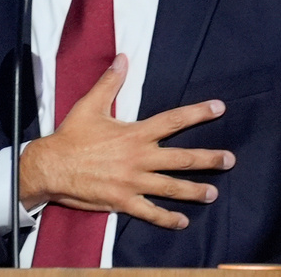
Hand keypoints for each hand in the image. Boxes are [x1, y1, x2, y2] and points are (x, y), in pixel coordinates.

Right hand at [19, 53, 234, 229]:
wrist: (50, 167)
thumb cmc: (71, 136)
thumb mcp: (90, 105)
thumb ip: (110, 82)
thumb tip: (123, 58)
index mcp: (135, 134)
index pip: (173, 121)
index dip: (198, 113)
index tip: (219, 108)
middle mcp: (139, 159)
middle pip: (182, 159)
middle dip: (209, 159)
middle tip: (230, 160)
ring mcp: (133, 182)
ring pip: (172, 188)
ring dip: (195, 191)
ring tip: (214, 194)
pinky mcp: (123, 201)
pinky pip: (151, 212)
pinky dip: (168, 219)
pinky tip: (183, 222)